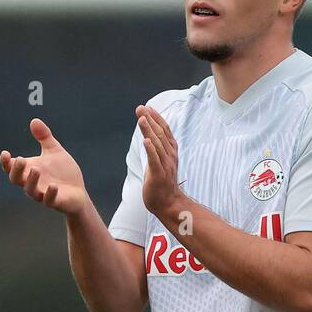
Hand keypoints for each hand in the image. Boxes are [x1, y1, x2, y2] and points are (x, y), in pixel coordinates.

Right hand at [0, 119, 86, 214]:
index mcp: (29, 170)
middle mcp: (32, 183)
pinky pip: (48, 200)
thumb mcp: (54, 151)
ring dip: (32, 181)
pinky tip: (53, 186)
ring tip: (36, 169)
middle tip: (20, 159)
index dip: (5, 162)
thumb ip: (44, 137)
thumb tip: (34, 120)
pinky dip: (49, 194)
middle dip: (16, 170)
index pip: (11, 168)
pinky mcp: (55, 202)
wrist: (78, 192)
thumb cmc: (63, 173)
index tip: (5, 153)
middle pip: (16, 179)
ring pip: (30, 191)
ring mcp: (42, 194)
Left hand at [137, 105, 184, 220]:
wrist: (168, 204)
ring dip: (149, 131)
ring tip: (141, 119)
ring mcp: (165, 165)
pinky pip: (154, 161)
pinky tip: (146, 140)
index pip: (164, 131)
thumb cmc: (162, 183)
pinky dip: (151, 150)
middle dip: (150, 120)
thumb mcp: (159, 162)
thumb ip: (156, 149)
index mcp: (170, 152)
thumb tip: (149, 137)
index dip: (156, 118)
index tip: (147, 107)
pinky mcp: (159, 175)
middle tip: (140, 108)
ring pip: (157, 144)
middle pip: (160, 134)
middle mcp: (169, 156)